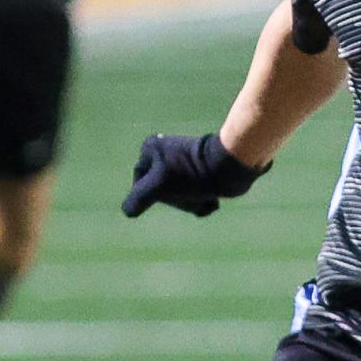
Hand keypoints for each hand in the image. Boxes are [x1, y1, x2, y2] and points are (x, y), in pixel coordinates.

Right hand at [122, 132, 268, 218]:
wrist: (231, 168)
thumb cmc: (192, 175)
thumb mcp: (157, 187)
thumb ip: (138, 198)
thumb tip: (128, 211)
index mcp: (149, 148)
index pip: (141, 187)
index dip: (155, 194)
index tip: (169, 188)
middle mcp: (164, 152)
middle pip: (162, 193)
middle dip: (178, 202)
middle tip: (191, 193)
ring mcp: (184, 163)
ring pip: (180, 197)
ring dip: (193, 204)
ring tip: (205, 198)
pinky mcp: (202, 171)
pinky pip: (195, 195)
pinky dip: (203, 203)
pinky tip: (213, 200)